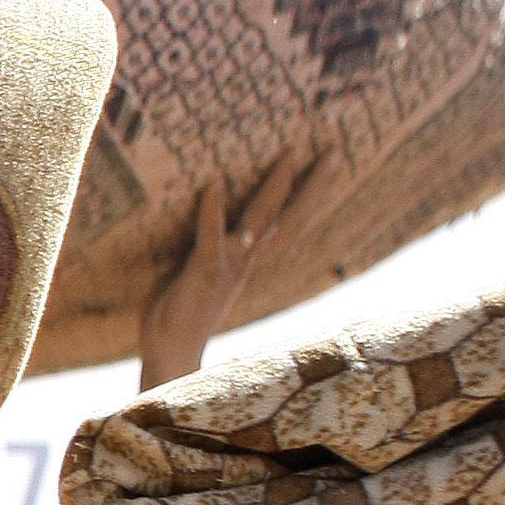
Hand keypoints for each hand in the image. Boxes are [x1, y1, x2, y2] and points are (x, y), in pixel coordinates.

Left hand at [138, 144, 357, 390]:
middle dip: (312, 184)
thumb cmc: (177, 311)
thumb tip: (201, 221)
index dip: (308, 195)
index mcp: (246, 258)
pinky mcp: (204, 272)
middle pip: (288, 216)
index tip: (329, 167)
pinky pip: (210, 235)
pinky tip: (216, 181)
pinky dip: (214, 208)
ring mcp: (229, 265)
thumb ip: (205, 246)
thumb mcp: (196, 271)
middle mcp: (245, 259)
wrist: (170, 353)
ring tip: (290, 154)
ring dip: (275, 186)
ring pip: (260, 219)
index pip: (286, 221)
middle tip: (333, 151)